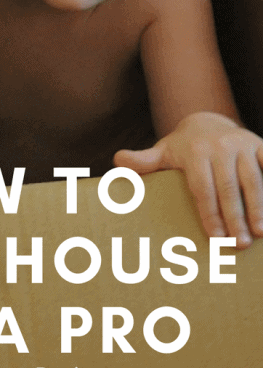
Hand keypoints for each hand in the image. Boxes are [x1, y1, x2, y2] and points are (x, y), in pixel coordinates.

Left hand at [114, 111, 262, 247]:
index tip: (215, 239)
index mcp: (195, 152)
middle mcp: (220, 146)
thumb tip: (118, 161)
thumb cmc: (183, 149)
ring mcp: (242, 144)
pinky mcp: (259, 144)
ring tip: (259, 233)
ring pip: (254, 179)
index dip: (209, 214)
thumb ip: (143, 161)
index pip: (203, 188)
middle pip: (229, 187)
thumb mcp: (162, 153)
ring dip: (258, 207)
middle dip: (235, 217)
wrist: (208, 122)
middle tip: (239, 245)